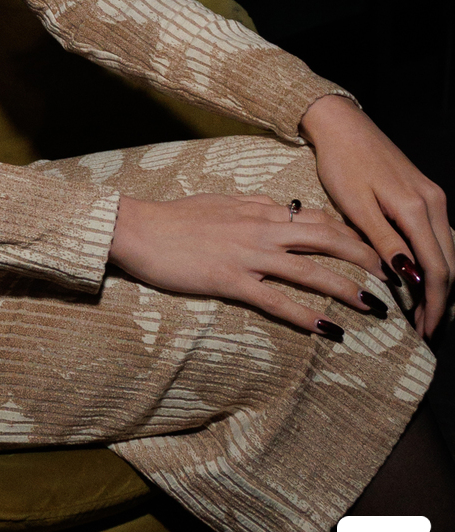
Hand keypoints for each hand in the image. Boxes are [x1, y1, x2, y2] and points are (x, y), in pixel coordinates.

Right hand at [108, 192, 385, 334]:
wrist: (138, 228)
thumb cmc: (176, 217)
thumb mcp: (220, 202)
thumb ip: (253, 207)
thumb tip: (282, 210)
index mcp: (258, 209)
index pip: (317, 217)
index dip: (351, 233)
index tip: (374, 249)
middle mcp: (260, 228)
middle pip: (325, 238)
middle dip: (365, 257)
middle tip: (392, 276)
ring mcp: (247, 254)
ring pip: (310, 271)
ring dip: (347, 289)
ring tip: (375, 307)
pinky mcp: (231, 280)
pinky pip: (277, 300)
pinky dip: (306, 316)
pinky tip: (327, 330)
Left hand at [299, 93, 452, 339]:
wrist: (341, 125)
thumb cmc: (341, 163)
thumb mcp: (356, 206)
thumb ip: (384, 241)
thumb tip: (410, 277)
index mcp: (416, 208)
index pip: (437, 269)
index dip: (432, 304)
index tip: (422, 331)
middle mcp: (434, 203)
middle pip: (450, 264)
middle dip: (440, 300)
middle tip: (423, 330)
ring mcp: (433, 197)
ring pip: (448, 252)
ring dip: (439, 283)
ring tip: (422, 310)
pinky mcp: (426, 193)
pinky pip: (439, 236)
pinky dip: (435, 262)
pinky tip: (419, 277)